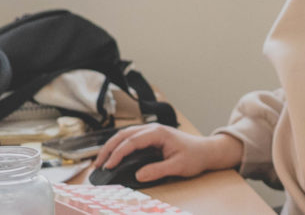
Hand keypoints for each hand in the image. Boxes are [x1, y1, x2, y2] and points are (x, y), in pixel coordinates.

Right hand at [92, 124, 242, 183]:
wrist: (206, 151)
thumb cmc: (195, 156)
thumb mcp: (178, 166)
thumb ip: (158, 170)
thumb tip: (138, 175)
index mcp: (159, 133)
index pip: (132, 141)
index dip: (117, 153)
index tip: (108, 166)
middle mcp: (153, 129)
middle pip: (124, 134)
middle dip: (108, 148)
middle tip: (97, 164)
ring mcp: (152, 131)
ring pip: (126, 134)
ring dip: (112, 146)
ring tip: (101, 161)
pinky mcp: (152, 137)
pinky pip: (131, 138)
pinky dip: (119, 146)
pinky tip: (113, 156)